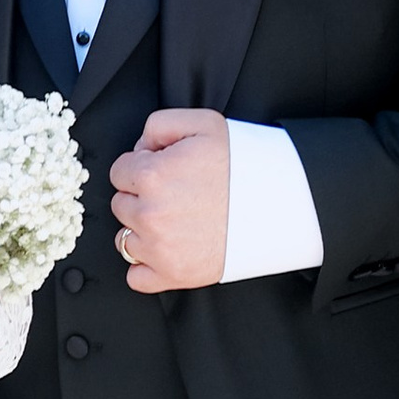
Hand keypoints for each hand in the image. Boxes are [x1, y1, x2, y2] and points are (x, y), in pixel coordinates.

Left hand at [109, 109, 230, 292]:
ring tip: (177, 221)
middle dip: (141, 198)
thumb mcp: (204, 122)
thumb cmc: (244, 164)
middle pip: (121, 204)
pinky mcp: (173, 274)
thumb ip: (160, 124)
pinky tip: (168, 249)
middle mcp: (149, 213)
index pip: (119, 171)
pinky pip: (136, 277)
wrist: (280, 205)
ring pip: (125, 239)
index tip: (164, 171)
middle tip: (176, 195)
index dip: (141, 168)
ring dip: (143, 231)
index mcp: (151, 175)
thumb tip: (140, 146)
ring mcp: (159, 247)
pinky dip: (146, 267)